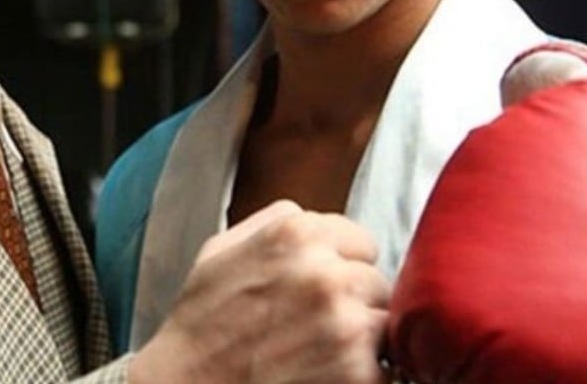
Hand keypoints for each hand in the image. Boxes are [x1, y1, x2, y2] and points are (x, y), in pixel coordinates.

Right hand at [130, 200, 389, 383]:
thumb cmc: (201, 325)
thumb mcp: (221, 250)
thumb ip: (274, 222)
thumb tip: (315, 218)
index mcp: (296, 234)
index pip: (360, 242)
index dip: (342, 267)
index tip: (320, 289)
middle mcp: (325, 273)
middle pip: (375, 282)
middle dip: (353, 302)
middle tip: (314, 325)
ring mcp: (345, 324)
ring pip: (384, 322)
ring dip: (362, 339)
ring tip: (320, 352)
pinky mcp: (358, 372)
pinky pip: (385, 366)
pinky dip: (363, 374)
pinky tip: (324, 372)